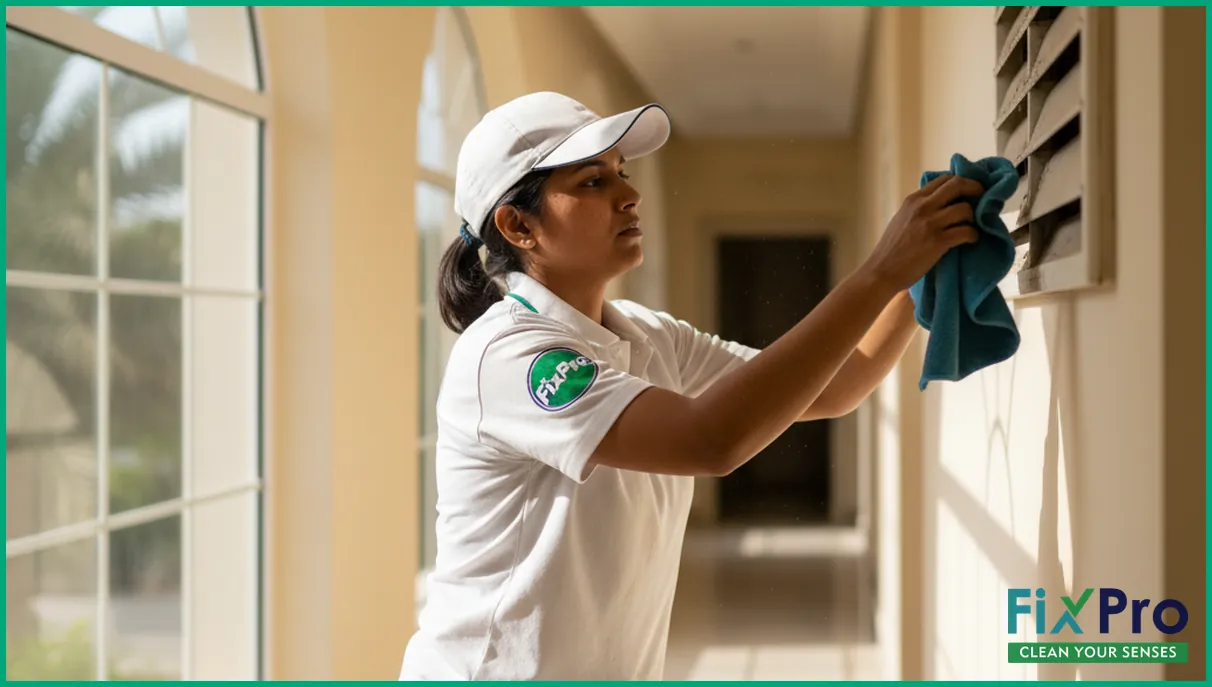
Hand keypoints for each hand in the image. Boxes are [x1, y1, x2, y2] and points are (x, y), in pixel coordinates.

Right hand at [862, 174, 982, 292]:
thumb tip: (941, 203)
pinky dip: (973, 235)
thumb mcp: (902, 219)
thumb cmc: (891, 249)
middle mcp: (922, 207)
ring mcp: (930, 224)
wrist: (881, 271)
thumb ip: (919, 209)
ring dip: (974, 217)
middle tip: (982, 199)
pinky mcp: (938, 242)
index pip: (943, 179)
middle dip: (975, 189)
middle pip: (957, 185)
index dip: (961, 181)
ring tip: (972, 226)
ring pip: (965, 209)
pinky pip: (966, 231)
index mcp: (913, 200)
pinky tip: (971, 239)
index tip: (969, 189)